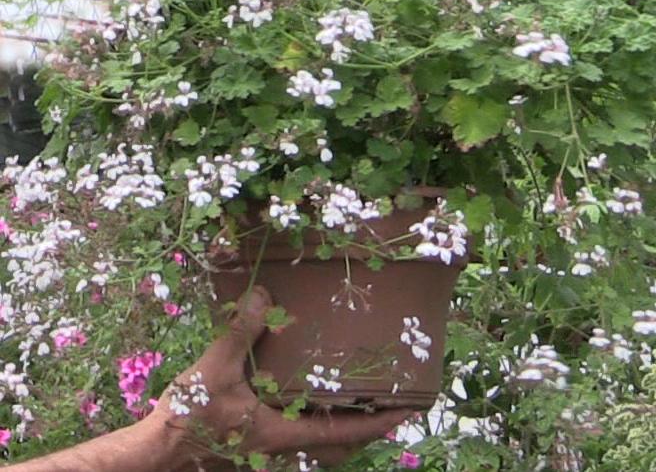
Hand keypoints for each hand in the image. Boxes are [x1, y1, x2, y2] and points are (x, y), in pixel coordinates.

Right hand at [147, 286, 410, 470]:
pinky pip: (297, 436)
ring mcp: (268, 448)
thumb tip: (263, 294)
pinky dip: (313, 420)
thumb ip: (241, 331)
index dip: (377, 422)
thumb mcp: (216, 368)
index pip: (343, 432)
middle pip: (337, 445)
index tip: (407, 410)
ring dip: (341, 426)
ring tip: (357, 398)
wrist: (157, 452)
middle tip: (389, 404)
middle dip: (366, 428)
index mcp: (282, 434)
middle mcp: (281, 446)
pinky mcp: (253, 443)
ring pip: (317, 444)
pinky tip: (305, 395)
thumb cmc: (188, 416)